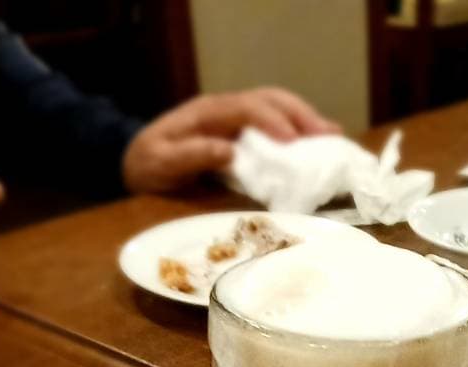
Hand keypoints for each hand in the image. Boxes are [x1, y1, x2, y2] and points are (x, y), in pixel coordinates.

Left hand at [122, 87, 340, 194]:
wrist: (135, 162)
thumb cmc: (146, 165)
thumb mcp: (159, 163)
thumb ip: (190, 155)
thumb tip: (229, 151)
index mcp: (207, 112)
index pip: (247, 107)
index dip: (272, 121)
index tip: (293, 142)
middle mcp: (225, 108)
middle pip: (270, 99)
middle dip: (301, 115)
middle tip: (329, 135)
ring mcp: (235, 118)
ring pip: (277, 107)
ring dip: (306, 120)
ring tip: (332, 137)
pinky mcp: (242, 132)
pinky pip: (275, 124)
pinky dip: (299, 132)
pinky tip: (316, 145)